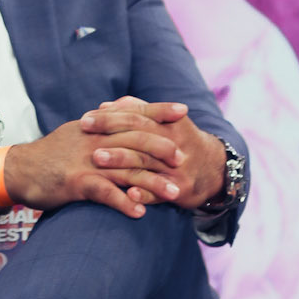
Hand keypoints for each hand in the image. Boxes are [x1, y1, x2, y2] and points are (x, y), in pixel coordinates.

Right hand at [0, 101, 193, 220]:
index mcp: (96, 125)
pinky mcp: (76, 183)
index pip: (133, 112)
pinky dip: (124, 202)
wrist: (19, 169)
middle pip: (136, 139)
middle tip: (183, 160)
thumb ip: (101, 123)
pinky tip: (141, 212)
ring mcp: (86, 161)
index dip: (159, 110)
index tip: (183, 110)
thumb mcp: (77, 131)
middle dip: (163, 149)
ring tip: (175, 195)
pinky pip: (106, 192)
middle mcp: (95, 139)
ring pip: (127, 169)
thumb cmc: (51, 153)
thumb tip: (122, 111)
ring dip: (153, 183)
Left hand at [80, 97, 227, 210]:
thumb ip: (137, 111)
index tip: (85, 119)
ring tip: (97, 159)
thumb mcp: (165, 123)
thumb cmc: (180, 143)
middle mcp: (174, 142)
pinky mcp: (181, 189)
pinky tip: (128, 193)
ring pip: (146, 162)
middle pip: (139, 134)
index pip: (137, 115)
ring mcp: (177, 167)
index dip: (110, 116)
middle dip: (111, 133)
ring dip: (121, 160)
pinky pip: (159, 191)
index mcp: (169, 123)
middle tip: (84, 133)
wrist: (215, 171)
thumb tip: (106, 105)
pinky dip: (144, 193)